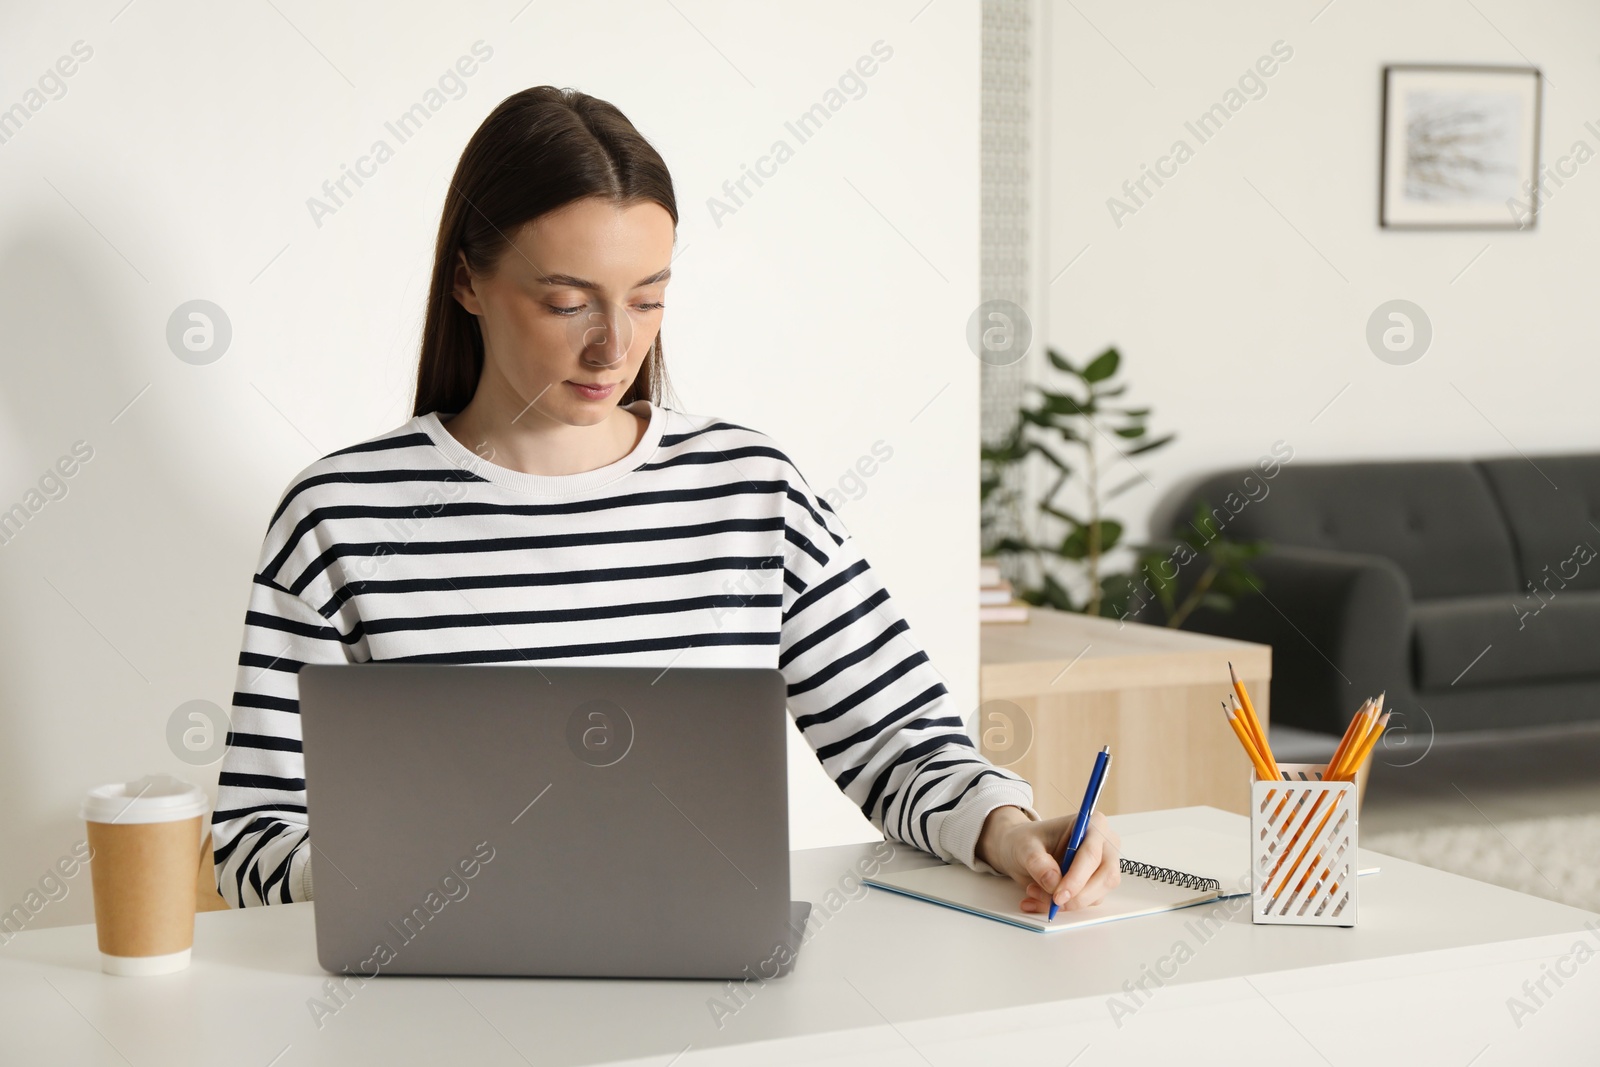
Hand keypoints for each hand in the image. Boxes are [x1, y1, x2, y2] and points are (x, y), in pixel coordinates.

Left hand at [975, 806, 1120, 913]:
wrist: (1022, 849)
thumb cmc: (1028, 840)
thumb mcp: (1025, 846)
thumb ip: (1038, 862)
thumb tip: (1054, 882)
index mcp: (1092, 824)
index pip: (1091, 854)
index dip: (1076, 878)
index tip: (1058, 896)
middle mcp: (1104, 845)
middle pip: (1105, 878)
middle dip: (1076, 896)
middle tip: (1051, 903)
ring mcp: (1103, 866)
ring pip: (1097, 894)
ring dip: (1067, 903)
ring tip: (1034, 893)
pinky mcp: (1096, 884)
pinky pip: (1086, 902)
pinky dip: (1063, 907)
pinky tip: (1040, 899)